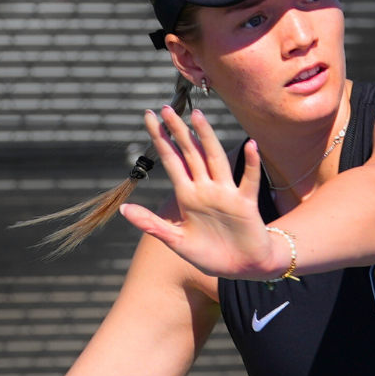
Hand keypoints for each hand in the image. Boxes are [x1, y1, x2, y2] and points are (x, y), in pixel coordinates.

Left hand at [117, 105, 286, 279]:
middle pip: (190, 153)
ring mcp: (226, 194)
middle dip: (179, 131)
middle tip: (166, 107)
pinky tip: (250, 146)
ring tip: (197, 116)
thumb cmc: (210, 254)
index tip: (149, 117)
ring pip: (215, 159)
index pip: (171, 160)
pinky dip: (251, 165)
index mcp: (188, 195)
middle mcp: (206, 189)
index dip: (161, 139)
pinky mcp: (245, 205)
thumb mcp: (176, 241)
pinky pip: (248, 182)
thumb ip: (152, 224)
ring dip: (207, 139)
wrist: (241, 268)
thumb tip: (123, 209)